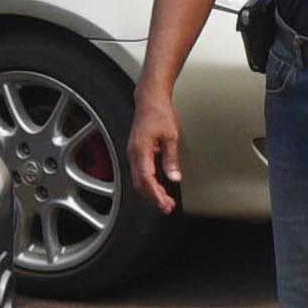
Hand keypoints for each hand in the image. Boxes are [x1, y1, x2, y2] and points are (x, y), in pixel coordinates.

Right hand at [128, 92, 182, 216]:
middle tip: (167, 207)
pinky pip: (140, 173)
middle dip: (153, 198)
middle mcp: (133, 154)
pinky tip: (159, 188)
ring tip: (165, 201)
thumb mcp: (171, 136)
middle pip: (140, 184)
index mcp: (141, 151)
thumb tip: (174, 177)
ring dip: (151, 192)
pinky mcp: (137, 152)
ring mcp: (133, 153)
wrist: (150, 99)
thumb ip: (172, 159)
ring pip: (139, 180)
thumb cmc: (160, 114)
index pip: (146, 180)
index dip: (155, 195)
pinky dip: (149, 183)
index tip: (165, 205)